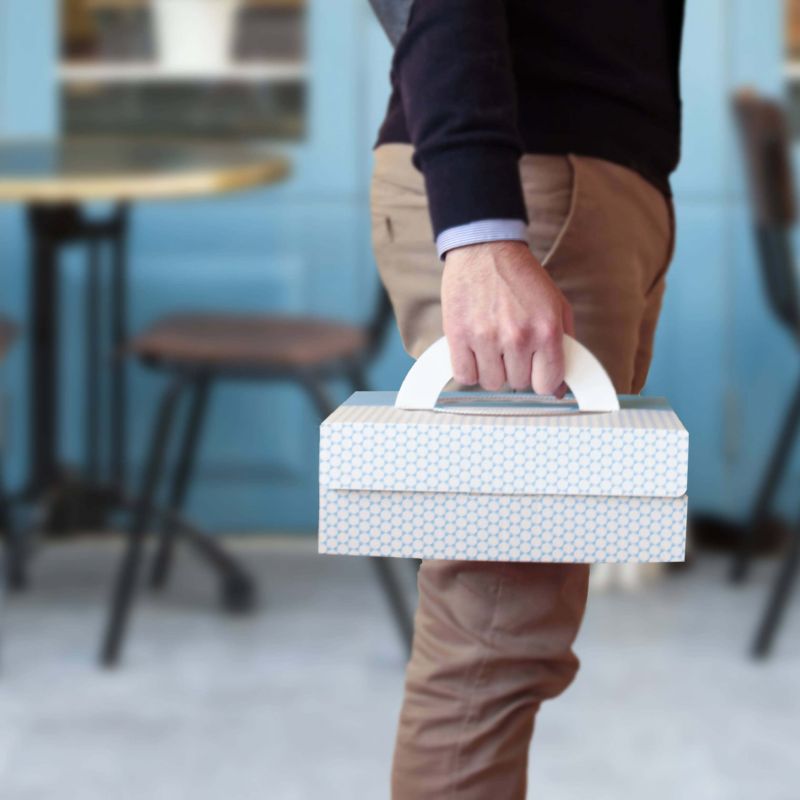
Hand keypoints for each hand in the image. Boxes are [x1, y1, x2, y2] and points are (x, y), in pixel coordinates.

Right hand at [441, 240, 573, 393]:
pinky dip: (470, 369)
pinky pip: (464, 375)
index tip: (535, 371)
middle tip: (510, 347)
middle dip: (515, 370)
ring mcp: (486, 337)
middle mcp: (517, 336)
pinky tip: (475, 352)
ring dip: (492, 370)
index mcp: (546, 330)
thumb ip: (565, 345)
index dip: (541, 379)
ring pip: (491, 383)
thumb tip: (558, 388)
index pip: (547, 384)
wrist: (485, 250)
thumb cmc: (521, 277)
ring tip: (492, 346)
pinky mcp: (459, 335)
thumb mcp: (557, 305)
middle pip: (517, 384)